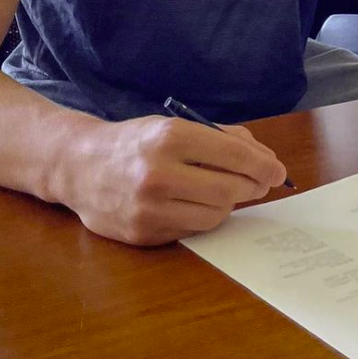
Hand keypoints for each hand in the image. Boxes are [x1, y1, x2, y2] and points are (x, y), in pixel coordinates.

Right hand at [58, 115, 286, 245]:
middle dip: (251, 186)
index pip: (233, 154)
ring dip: (228, 204)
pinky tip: (196, 204)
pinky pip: (193, 230)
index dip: (262, 164)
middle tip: (257, 183)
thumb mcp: (174, 125)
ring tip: (222, 191)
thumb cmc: (136, 142)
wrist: (80, 166)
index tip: (277, 171)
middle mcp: (159, 172)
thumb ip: (221, 138)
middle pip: (230, 189)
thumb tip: (264, 159)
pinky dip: (203, 217)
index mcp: (170, 137)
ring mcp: (150, 207)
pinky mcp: (144, 233)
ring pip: (215, 215)